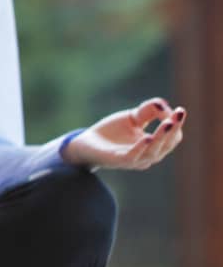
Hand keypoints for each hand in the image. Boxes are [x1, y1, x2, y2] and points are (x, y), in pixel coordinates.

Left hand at [62, 97, 184, 169]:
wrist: (85, 142)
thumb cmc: (112, 131)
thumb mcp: (133, 117)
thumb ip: (149, 110)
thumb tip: (164, 105)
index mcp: (154, 146)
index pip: (172, 138)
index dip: (177, 125)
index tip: (180, 110)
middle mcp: (148, 155)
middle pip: (167, 145)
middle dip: (174, 130)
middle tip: (178, 115)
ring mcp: (135, 160)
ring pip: (153, 151)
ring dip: (161, 137)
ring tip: (167, 123)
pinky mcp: (119, 161)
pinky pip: (134, 156)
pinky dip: (141, 147)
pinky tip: (147, 136)